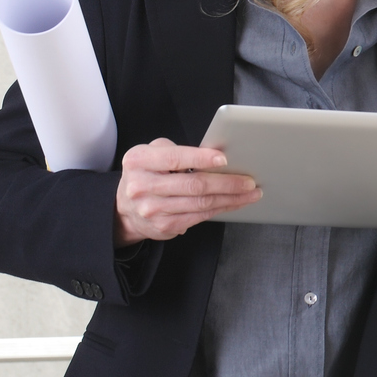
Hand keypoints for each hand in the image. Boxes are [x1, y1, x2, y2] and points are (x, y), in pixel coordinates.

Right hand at [113, 138, 260, 244]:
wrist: (126, 209)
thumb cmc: (147, 174)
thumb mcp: (152, 154)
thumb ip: (176, 151)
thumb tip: (214, 155)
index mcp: (139, 161)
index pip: (174, 158)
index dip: (201, 158)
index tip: (224, 159)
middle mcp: (142, 186)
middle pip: (193, 184)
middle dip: (227, 183)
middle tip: (249, 181)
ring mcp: (152, 209)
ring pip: (201, 203)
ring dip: (231, 198)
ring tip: (250, 193)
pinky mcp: (164, 225)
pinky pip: (200, 216)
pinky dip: (221, 208)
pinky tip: (235, 203)